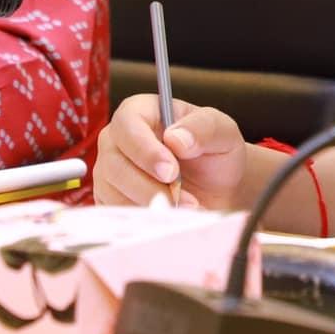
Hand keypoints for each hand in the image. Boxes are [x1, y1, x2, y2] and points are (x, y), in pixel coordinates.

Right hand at [93, 94, 246, 209]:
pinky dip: (143, 220)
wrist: (220, 191)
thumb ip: (203, 128)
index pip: (127, 123)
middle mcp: (119, 140)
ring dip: (149, 206)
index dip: (144, 149)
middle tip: (180, 200)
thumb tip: (175, 138)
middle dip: (148, 186)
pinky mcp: (112, 200)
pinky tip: (168, 219)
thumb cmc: (217, 154)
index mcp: (141, 112)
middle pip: (115, 162)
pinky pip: (116, 214)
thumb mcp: (223, 133)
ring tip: (184, 210)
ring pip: (113, 191)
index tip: (170, 171)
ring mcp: (111, 172)